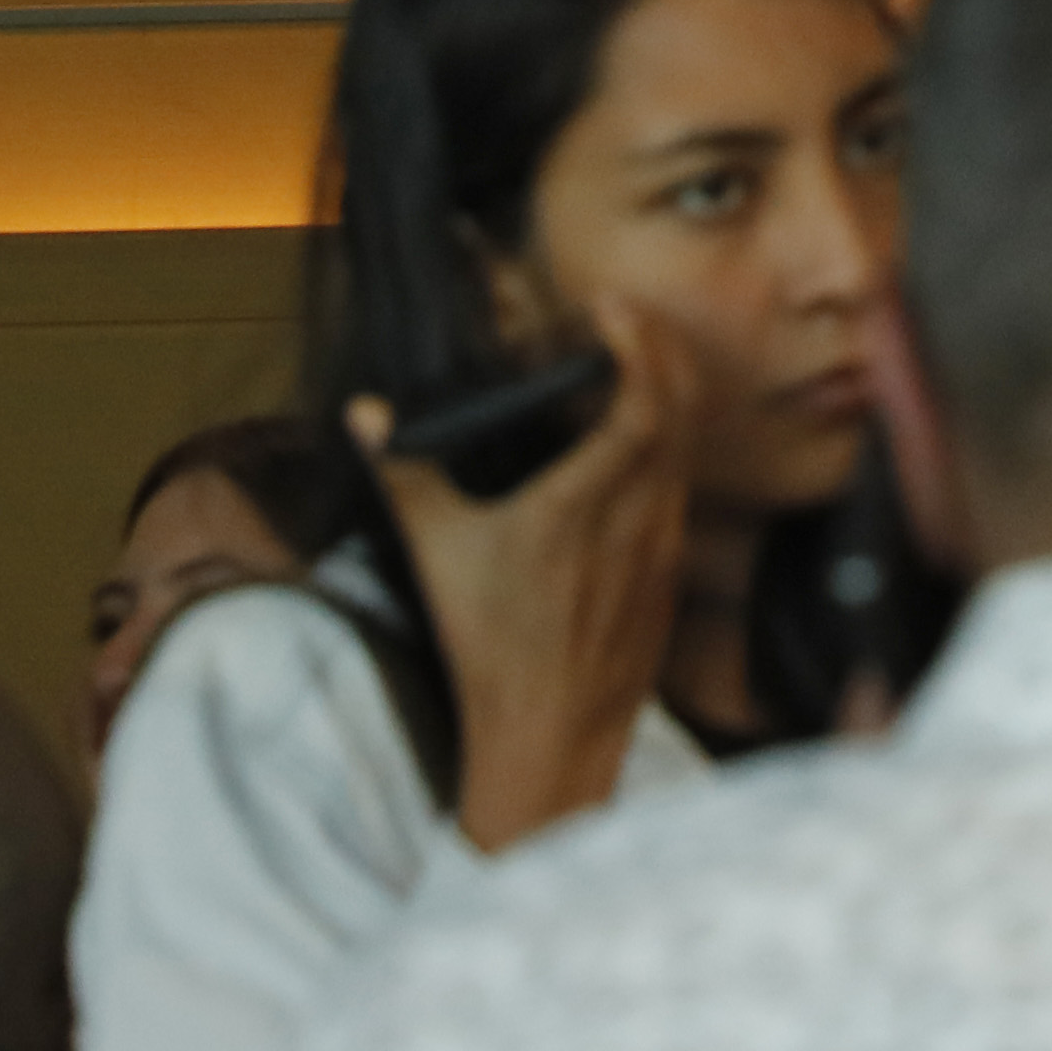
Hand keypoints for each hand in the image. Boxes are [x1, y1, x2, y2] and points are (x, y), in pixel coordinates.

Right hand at [347, 300, 696, 851]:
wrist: (551, 743)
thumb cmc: (491, 649)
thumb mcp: (438, 553)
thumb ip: (406, 472)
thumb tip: (365, 411)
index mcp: (589, 501)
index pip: (641, 399)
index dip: (637, 343)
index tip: (611, 308)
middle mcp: (642, 517)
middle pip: (679, 409)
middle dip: (660, 352)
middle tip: (626, 320)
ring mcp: (665, 547)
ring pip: (686, 450)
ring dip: (667, 398)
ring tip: (631, 367)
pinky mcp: (670, 577)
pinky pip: (681, 491)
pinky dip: (666, 450)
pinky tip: (634, 448)